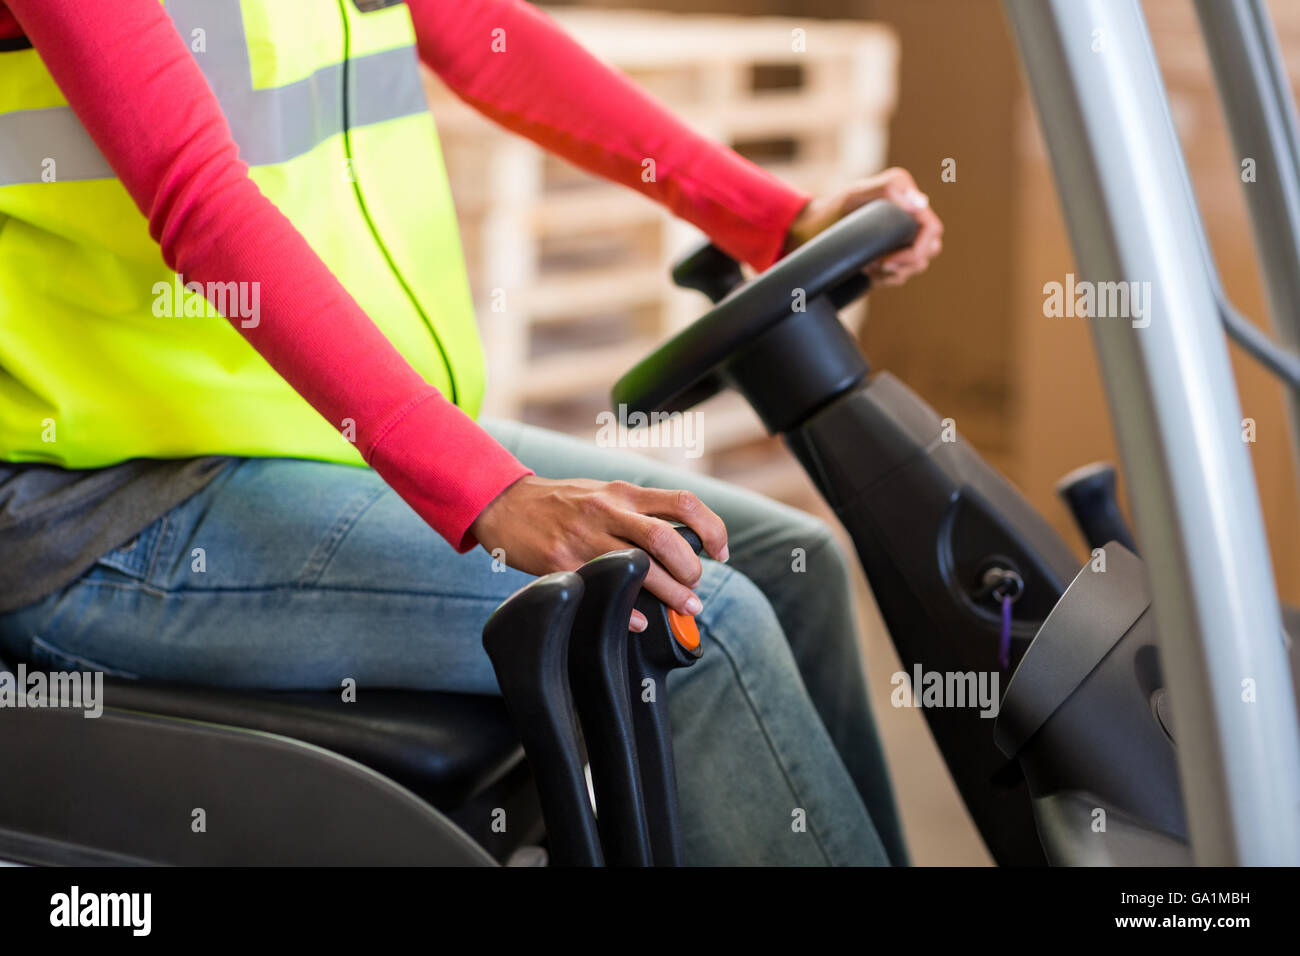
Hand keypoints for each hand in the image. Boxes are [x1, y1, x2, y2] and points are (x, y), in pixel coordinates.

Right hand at [469, 475, 728, 631]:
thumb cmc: (559, 502)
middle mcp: (608, 511)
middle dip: (690, 570)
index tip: (720, 552)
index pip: (683, 503)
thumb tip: (681, 542)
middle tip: (694, 588)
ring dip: (670, 593)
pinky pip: (601, 589)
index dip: (712, 529)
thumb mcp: (603, 493)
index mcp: (623, 493)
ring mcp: (584, 537)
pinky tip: (638, 621)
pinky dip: (626, 610)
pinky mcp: (560, 562)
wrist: (504, 503)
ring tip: (683, 607)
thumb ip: (638, 512)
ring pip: (640, 566)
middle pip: (667, 539)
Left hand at [785, 167, 943, 286]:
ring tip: (865, 265)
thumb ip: (888, 189)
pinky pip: (900, 275)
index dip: (918, 249)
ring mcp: (899, 238)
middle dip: (905, 264)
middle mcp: (907, 218)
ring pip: (916, 265)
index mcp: (904, 199)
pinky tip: (864, 270)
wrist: (807, 233)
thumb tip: (920, 203)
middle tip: (875, 266)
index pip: (932, 229)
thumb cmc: (829, 212)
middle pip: (929, 249)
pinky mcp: (889, 256)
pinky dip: (884, 278)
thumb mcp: (853, 196)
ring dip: (892, 272)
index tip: (889, 261)